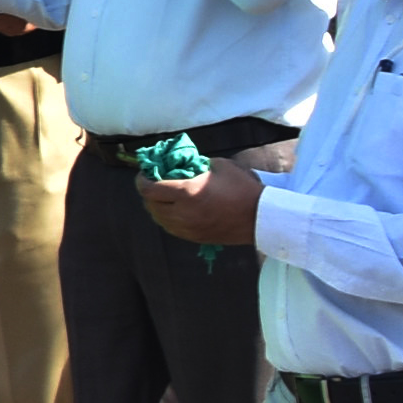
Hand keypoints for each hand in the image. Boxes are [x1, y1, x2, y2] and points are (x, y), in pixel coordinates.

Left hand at [139, 166, 264, 246]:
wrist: (261, 217)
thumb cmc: (242, 188)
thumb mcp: (219, 166)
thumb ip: (196, 165)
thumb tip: (182, 165)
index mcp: (187, 192)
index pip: (149, 189)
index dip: (142, 180)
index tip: (145, 174)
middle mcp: (182, 213)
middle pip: (150, 204)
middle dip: (148, 192)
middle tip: (154, 183)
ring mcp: (187, 228)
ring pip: (158, 218)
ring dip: (156, 206)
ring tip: (164, 196)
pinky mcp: (194, 237)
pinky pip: (170, 228)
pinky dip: (166, 218)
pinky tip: (174, 209)